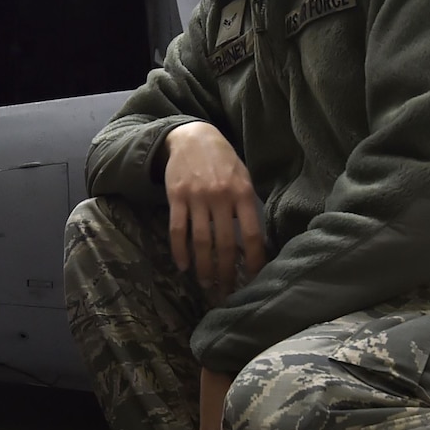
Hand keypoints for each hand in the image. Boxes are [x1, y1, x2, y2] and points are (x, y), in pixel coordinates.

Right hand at [163, 122, 263, 294]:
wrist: (192, 136)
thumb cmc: (223, 161)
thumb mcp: (243, 177)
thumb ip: (246, 206)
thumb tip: (253, 242)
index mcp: (242, 193)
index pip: (251, 234)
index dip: (254, 260)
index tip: (254, 280)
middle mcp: (220, 196)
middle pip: (225, 243)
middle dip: (227, 272)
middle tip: (227, 292)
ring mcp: (196, 197)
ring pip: (200, 241)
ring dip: (203, 268)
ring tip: (207, 285)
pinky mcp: (176, 197)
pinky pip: (177, 230)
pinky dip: (179, 251)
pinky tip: (183, 266)